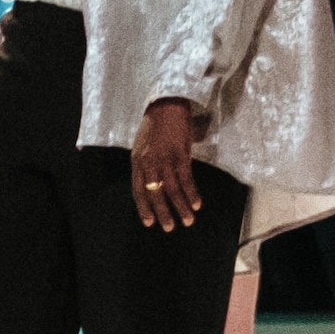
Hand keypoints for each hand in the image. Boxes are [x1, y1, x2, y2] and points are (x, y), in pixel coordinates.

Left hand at [129, 99, 207, 230]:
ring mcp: (164, 159)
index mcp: (137, 161)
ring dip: (180, 207)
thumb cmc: (155, 126)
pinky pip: (186, 179)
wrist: (166, 106)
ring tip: (188, 221)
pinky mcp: (180, 155)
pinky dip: (192, 193)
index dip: (144, 208)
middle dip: (162, 212)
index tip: (149, 223)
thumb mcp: (143, 146)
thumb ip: (145, 164)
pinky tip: (197, 204)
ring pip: (171, 189)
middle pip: (154, 193)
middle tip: (169, 227)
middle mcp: (148, 163)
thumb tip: (152, 183)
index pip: (138, 190)